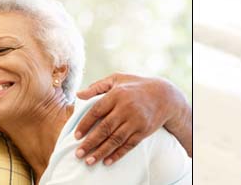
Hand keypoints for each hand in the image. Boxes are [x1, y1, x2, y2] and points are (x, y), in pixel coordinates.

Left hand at [73, 73, 188, 165]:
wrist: (164, 96)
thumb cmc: (135, 86)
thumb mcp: (117, 79)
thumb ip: (97, 87)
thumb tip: (78, 95)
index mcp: (117, 95)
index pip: (96, 111)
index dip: (85, 124)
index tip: (76, 136)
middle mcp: (126, 108)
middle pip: (105, 128)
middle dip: (90, 142)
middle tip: (78, 153)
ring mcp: (136, 121)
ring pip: (116, 139)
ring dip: (101, 152)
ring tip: (89, 161)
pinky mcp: (144, 131)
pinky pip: (129, 145)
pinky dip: (118, 154)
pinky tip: (107, 161)